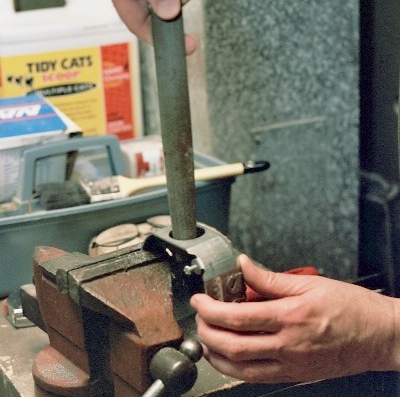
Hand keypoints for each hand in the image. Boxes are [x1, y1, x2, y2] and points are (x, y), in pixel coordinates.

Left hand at [191, 255, 399, 383]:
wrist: (378, 335)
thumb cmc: (350, 307)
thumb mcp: (309, 283)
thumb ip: (270, 278)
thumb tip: (244, 265)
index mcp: (291, 316)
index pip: (239, 316)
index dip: (211, 308)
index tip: (199, 299)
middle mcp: (288, 344)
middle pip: (234, 345)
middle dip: (207, 331)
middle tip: (198, 317)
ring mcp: (290, 364)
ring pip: (240, 367)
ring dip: (215, 353)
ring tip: (205, 336)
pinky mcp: (294, 375)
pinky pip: (256, 377)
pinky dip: (234, 368)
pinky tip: (226, 356)